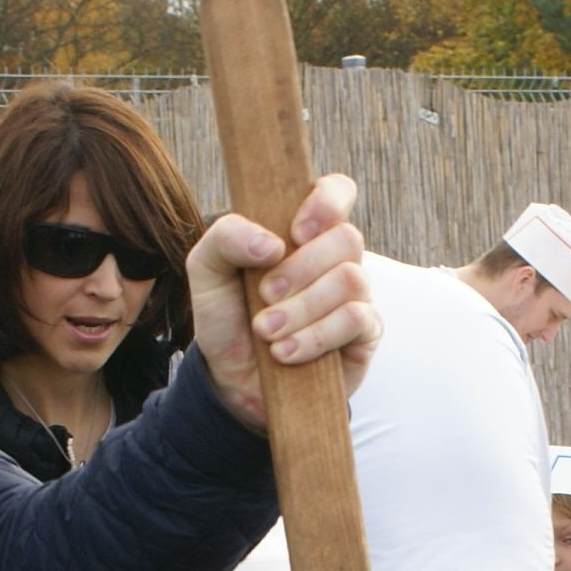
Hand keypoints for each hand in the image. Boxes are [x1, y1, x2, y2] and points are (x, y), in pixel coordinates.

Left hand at [187, 175, 378, 429]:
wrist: (233, 379)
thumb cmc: (227, 316)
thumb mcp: (206, 270)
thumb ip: (225, 237)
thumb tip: (272, 244)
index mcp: (303, 231)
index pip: (338, 191)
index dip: (326, 202)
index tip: (294, 233)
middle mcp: (335, 258)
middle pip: (346, 238)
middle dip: (300, 269)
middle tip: (263, 296)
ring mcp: (355, 296)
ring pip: (351, 279)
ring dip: (302, 308)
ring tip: (267, 332)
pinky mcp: (364, 335)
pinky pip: (358, 320)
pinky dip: (316, 336)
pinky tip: (286, 353)